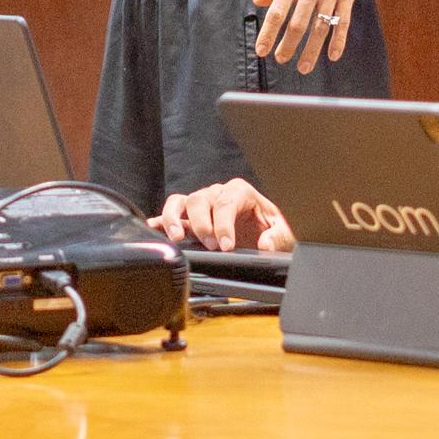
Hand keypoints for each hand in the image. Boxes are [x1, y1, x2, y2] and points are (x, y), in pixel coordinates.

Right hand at [154, 180, 293, 251]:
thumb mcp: (284, 233)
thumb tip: (265, 243)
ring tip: (178, 237)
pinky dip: (160, 221)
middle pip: (200, 200)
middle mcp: (218, 194)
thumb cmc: (272, 228)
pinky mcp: (190, 217)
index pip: (226, 203)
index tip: (226, 245)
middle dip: (203, 224)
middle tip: (211, 245)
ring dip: (175, 219)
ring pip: (181, 202)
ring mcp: (202, 204)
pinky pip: (171, 214)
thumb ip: (278, 236)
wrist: (266, 231)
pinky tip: (153, 229)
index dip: (223, 224)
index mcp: (241, 192)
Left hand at [250, 0, 375, 73]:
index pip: (277, 12)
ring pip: (320, 26)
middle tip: (281, 59)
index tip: (262, 49)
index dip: (268, 33)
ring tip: (303, 66)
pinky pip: (343, 21)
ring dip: (311, 50)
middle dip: (288, 46)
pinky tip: (332, 55)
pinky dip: (338, 41)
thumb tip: (258, 2)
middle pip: (298, 23)